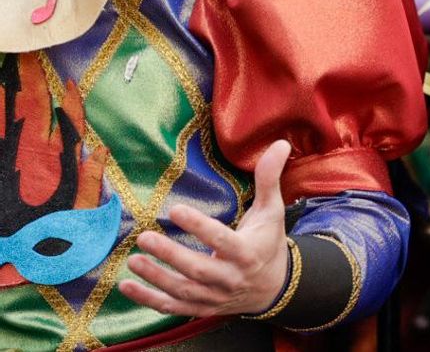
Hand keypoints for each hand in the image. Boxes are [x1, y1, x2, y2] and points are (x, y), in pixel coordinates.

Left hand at [119, 139, 292, 317]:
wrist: (273, 287)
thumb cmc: (267, 242)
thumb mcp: (272, 211)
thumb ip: (270, 179)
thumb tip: (279, 144)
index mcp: (248, 253)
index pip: (222, 240)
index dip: (199, 226)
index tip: (176, 210)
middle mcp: (231, 278)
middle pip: (198, 269)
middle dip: (170, 255)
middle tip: (145, 237)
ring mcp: (215, 296)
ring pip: (182, 291)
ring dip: (155, 277)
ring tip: (133, 259)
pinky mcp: (202, 308)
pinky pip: (172, 307)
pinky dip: (148, 299)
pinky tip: (126, 286)